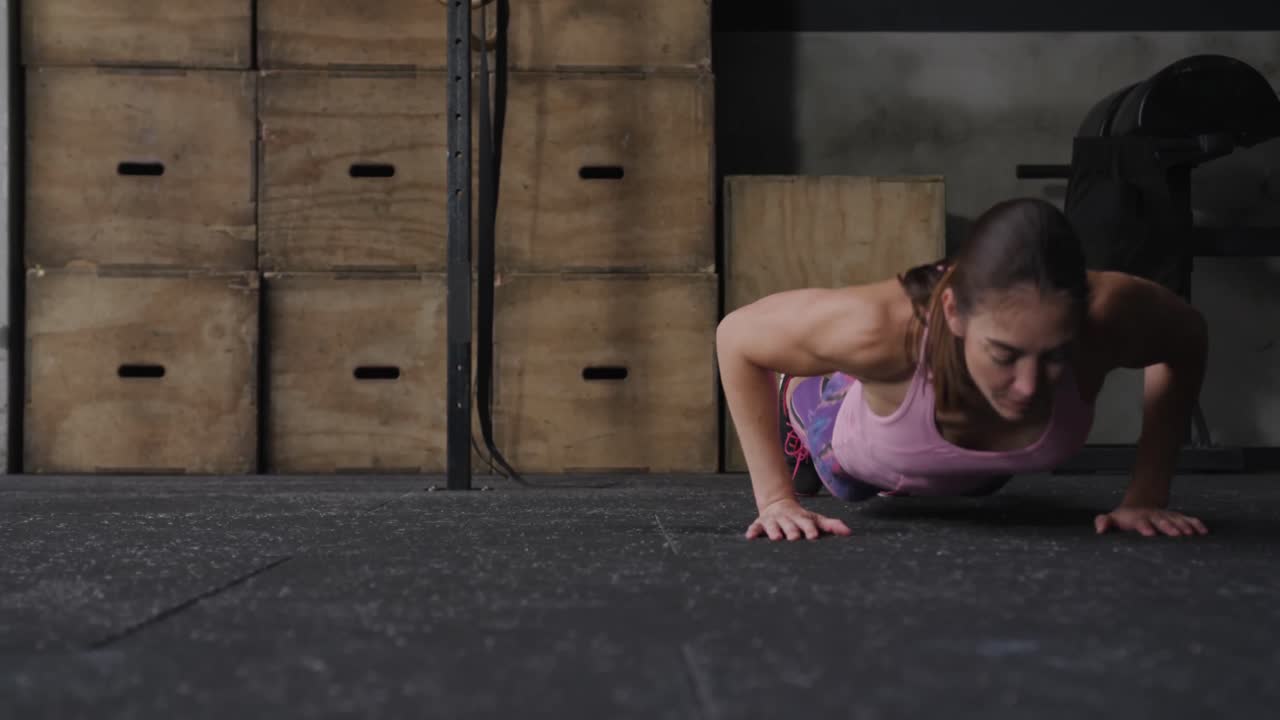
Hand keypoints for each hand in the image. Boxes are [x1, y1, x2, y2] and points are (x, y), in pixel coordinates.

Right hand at [746, 498, 851, 540]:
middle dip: (792, 530)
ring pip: (773, 525)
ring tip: (776, 538)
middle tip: (794, 537)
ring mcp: (773, 520)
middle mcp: (787, 519)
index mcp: (801, 518)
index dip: (810, 528)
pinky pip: (756, 527)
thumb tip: (849, 533)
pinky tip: (750, 537)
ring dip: (774, 530)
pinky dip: (753, 531)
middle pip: (790, 525)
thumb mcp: (815, 519)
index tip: (813, 535)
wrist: (778, 504)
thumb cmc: (801, 518)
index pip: (807, 523)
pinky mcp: (761, 522)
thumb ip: (831, 525)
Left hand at [1094, 505, 1208, 536]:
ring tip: (1191, 534)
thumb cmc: (1124, 518)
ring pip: (1177, 519)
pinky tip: (1204, 532)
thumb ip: (1104, 522)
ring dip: (1184, 526)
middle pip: (1161, 520)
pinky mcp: (1177, 518)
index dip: (1145, 527)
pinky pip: (1188, 519)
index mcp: (1138, 518)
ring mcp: (1167, 516)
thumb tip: (1099, 529)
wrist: (1140, 505)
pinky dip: (1196, 524)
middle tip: (1176, 534)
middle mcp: (1154, 516)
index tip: (1149, 533)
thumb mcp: (1112, 519)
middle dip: (1168, 527)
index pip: (1141, 522)